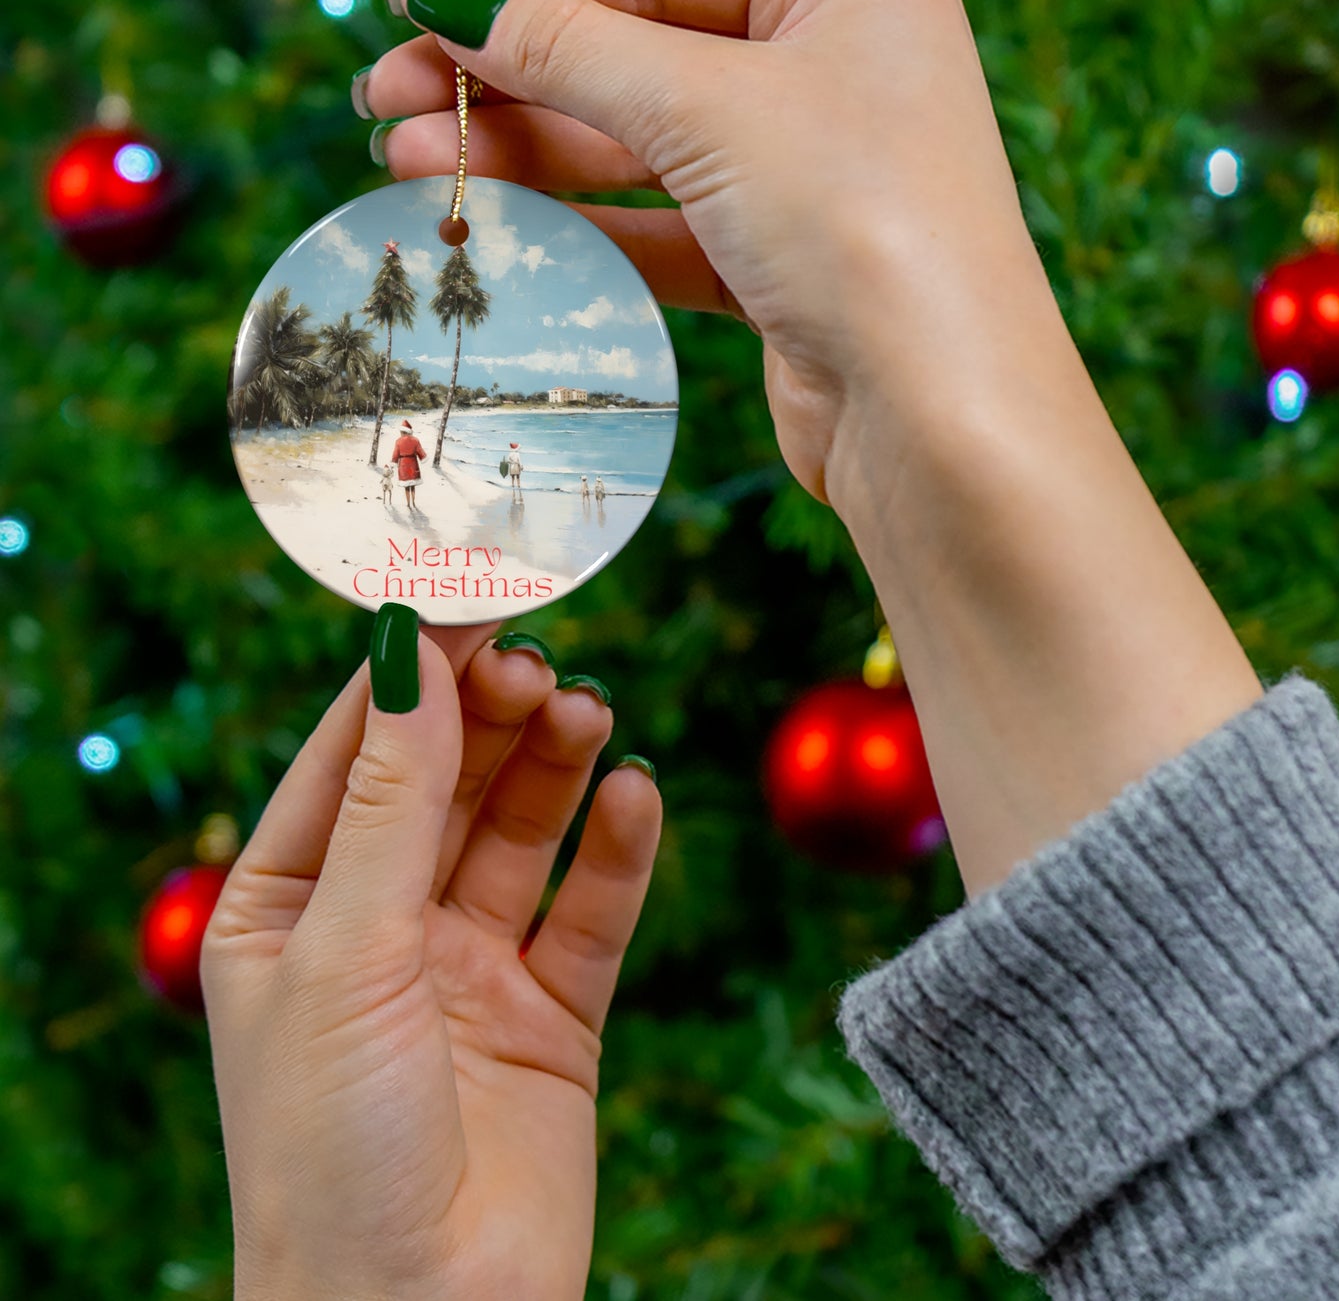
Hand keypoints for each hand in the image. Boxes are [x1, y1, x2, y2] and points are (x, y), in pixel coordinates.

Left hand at [202, 619, 661, 1300]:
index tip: (471, 600)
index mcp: (290, 907)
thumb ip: (391, 802)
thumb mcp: (346, 951)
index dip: (411, 676)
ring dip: (555, 767)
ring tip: (589, 713)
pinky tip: (636, 797)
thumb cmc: (332, 1149)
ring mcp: (469, 969)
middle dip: (491, 718)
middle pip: (447, 782)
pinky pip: (591, 911)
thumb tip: (412, 656)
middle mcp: (380, 927)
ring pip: (522, 833)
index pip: (354, 755)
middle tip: (540, 665)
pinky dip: (618, 851)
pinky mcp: (553, 1015)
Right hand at [361, 0, 1052, 513]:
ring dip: (526, 153)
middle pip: (637, 51)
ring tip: (406, 161)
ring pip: (640, 145)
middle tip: (385, 96)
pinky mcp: (782, 265)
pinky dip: (582, 225)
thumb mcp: (707, 108)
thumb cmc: (860, 224)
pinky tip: (494, 221)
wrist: (939, 418)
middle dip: (509, 75)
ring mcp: (809, 171)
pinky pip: (662, 227)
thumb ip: (572, 49)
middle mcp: (834, 66)